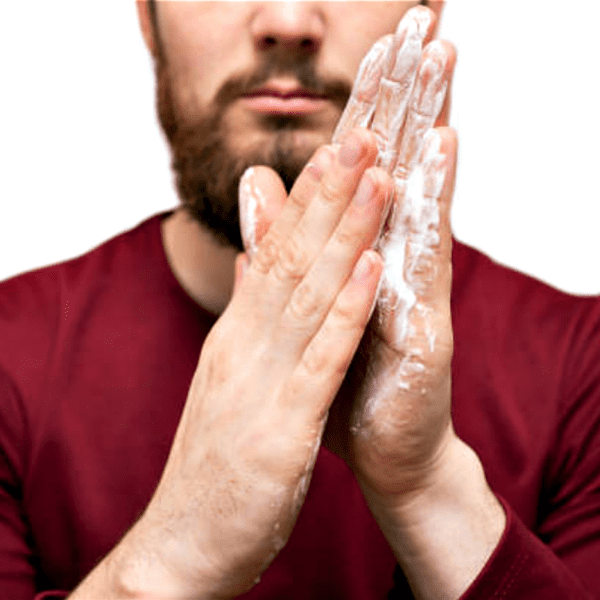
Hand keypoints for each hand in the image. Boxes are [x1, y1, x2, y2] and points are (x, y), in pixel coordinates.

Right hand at [118, 131, 392, 598]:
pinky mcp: (280, 429)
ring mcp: (260, 383)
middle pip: (290, 257)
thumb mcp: (229, 380)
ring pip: (308, 293)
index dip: (306, 200)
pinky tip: (372, 268)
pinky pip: (320, 359)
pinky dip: (347, 310)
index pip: (274, 255)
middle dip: (328, 193)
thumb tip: (256, 268)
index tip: (334, 151)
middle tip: (358, 134)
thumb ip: (246, 322)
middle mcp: (244, 347)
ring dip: (345, 232)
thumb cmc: (215, 461)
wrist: (180, 543)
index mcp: (236, 337)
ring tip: (375, 177)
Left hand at [239, 6, 457, 502]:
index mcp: (362, 259)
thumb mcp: (307, 308)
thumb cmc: (348, 380)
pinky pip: (425, 259)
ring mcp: (415, 290)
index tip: (376, 48)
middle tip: (423, 28)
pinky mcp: (427, 326)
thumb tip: (260, 183)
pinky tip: (440, 154)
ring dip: (428, 128)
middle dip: (407, 98)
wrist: (382, 451)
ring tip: (439, 66)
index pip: (364, 173)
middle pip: (399, 169)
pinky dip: (430, 204)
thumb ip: (289, 243)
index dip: (368, 110)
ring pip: (419, 198)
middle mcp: (394, 263)